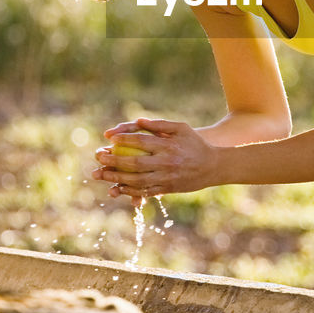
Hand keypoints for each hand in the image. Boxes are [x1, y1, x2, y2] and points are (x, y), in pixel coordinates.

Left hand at [91, 117, 218, 202]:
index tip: (109, 138)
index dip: (124, 139)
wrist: (213, 166)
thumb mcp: (181, 128)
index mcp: (169, 145)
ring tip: (102, 174)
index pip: (141, 141)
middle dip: (114, 160)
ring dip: (117, 177)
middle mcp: (167, 162)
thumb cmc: (195, 143)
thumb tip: (138, 121)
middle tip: (99, 156)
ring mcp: (167, 177)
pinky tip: (118, 188)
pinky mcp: (168, 188)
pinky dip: (130, 191)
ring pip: (137, 180)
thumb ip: (160, 124)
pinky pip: (146, 191)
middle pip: (135, 163)